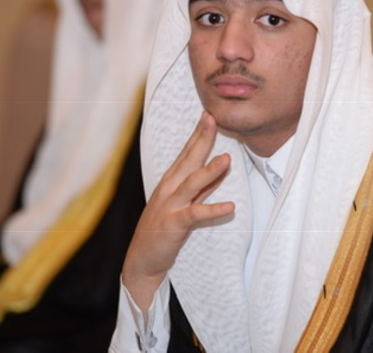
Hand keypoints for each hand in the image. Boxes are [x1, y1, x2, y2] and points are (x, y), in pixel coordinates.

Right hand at [122, 112, 234, 310]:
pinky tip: (230, 206)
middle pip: (188, 159)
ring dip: (209, 171)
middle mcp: (169, 188)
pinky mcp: (174, 224)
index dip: (198, 134)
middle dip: (201, 139)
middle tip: (213, 120)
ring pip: (191, 183)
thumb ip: (203, 185)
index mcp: (172, 180)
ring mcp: (170, 205)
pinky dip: (213, 210)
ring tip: (226, 159)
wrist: (143, 257)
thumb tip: (222, 167)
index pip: (187, 152)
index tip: (209, 115)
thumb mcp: (184, 201)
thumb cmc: (164, 226)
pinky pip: (195, 215)